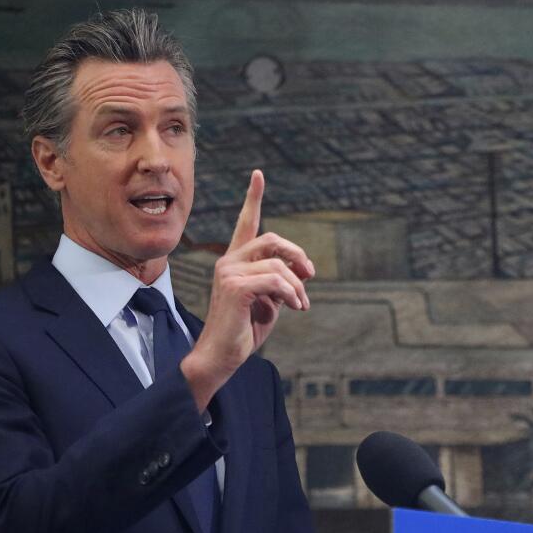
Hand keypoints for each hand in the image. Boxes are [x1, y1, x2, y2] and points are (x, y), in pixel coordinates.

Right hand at [182, 169, 313, 409]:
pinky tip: (295, 307)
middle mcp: (228, 262)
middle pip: (271, 239)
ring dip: (297, 286)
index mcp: (235, 262)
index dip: (253, 198)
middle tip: (311, 275)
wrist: (221, 357)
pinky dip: (292, 294)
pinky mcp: (235, 287)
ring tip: (301, 305)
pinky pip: (276, 280)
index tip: (258, 175)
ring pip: (278, 265)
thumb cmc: (244, 332)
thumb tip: (305, 272)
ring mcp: (229, 272)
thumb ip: (284, 283)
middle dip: (297, 255)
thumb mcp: (270, 303)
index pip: (245, 223)